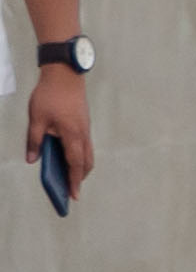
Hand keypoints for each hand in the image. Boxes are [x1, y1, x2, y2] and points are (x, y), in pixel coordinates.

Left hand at [24, 63, 82, 195]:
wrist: (65, 75)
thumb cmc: (50, 96)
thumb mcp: (36, 119)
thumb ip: (34, 141)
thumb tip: (32, 160)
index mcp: (72, 135)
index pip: (75, 164)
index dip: (74, 181)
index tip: (73, 196)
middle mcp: (83, 134)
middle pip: (86, 162)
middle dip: (80, 177)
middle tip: (71, 190)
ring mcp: (85, 129)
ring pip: (88, 154)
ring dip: (81, 167)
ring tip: (70, 177)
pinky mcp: (83, 124)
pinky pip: (85, 145)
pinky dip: (80, 156)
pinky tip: (69, 157)